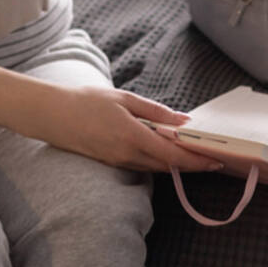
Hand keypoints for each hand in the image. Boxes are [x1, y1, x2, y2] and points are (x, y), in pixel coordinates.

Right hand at [40, 85, 222, 172]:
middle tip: (214, 159)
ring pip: (155, 167)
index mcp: (132, 136)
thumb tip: (182, 121)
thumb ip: (155, 111)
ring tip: (197, 155)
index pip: (172, 156)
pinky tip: (168, 152)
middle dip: (192, 165)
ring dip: (176, 164)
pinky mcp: (111, 163)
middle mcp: (126, 155)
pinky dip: (159, 161)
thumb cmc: (87, 101)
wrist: (52, 115)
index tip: (216, 161)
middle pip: (167, 166)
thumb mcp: (125, 99)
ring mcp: (118, 162)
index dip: (196, 161)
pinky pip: (142, 165)